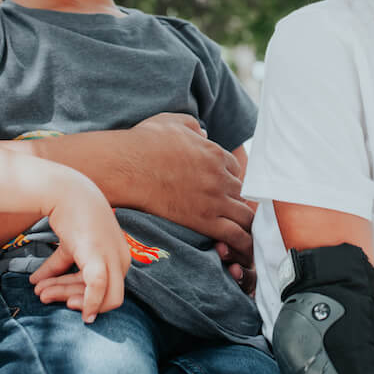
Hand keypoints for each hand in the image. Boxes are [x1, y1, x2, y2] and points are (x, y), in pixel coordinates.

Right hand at [28, 171, 129, 321]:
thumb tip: (38, 284)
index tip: (58, 296)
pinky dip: (87, 302)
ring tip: (39, 292)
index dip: (80, 295)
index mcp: (119, 257)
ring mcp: (113, 259)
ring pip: (98, 296)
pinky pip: (98, 288)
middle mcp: (121, 260)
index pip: (104, 288)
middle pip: (102, 296)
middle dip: (70, 297)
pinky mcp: (100, 256)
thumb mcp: (68, 245)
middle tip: (43, 296)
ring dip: (65, 295)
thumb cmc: (72, 216)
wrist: (68, 193)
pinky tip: (68, 304)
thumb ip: (59, 265)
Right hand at [122, 113, 253, 271]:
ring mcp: (214, 199)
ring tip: (245, 235)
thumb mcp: (171, 122)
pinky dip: (244, 242)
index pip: (235, 170)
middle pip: (242, 193)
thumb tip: (204, 134)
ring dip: (246, 224)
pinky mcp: (205, 221)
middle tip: (230, 213)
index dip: (228, 180)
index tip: (220, 189)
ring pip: (245, 215)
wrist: (127, 167)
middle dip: (236, 202)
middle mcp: (220, 176)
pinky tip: (245, 251)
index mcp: (214, 153)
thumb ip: (192, 126)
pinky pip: (235, 234)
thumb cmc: (143, 143)